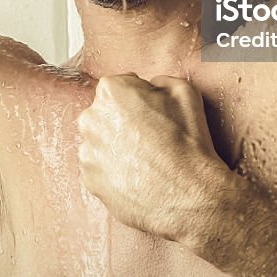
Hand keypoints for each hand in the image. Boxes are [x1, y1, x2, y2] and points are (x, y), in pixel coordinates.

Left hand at [76, 74, 228, 243]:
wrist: (189, 196)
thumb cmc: (188, 142)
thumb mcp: (184, 92)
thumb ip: (160, 81)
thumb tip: (151, 86)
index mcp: (111, 92)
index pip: (120, 86)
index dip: (140, 99)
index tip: (153, 113)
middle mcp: (91, 119)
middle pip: (106, 113)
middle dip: (123, 121)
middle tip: (150, 137)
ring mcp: (87, 152)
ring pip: (101, 142)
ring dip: (117, 146)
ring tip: (145, 160)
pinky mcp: (90, 181)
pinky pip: (100, 168)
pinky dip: (114, 171)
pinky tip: (137, 176)